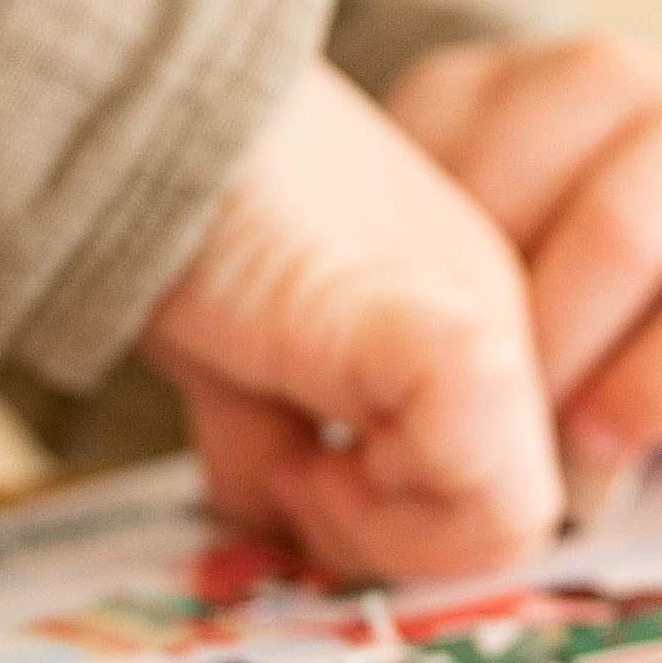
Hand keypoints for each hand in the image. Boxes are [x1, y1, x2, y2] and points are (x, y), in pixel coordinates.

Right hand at [144, 62, 561, 581]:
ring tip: (298, 454)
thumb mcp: (245, 367)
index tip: (294, 478)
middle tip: (296, 476)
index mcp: (457, 330)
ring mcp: (486, 329)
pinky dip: (392, 501)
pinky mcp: (453, 338)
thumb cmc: (185, 223)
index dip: (391, 530)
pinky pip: (489, 482)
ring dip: (384, 527)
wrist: (149, 120)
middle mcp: (493, 328)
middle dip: (386, 542)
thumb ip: (279, 447)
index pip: (485, 499)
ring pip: (512, 522)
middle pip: (506, 524)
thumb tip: (279, 522)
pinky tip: (304, 441)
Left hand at [385, 32, 661, 487]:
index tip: (427, 376)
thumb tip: (313, 422)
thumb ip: (390, 267)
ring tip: (604, 450)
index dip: (463, 294)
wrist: (641, 214)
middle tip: (501, 440)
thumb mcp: (437, 210)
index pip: (512, 170)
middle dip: (557, 353)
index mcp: (578, 83)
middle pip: (630, 226)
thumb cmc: (514, 236)